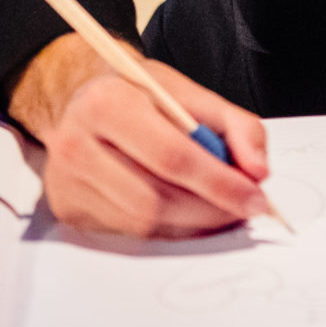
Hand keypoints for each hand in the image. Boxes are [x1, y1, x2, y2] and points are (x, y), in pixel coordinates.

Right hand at [3, 34, 273, 237]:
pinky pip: (128, 233)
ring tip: (218, 209)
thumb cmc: (140, 95)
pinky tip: (184, 212)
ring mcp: (67, 181)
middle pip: (156, 200)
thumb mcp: (192, 93)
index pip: (172, 157)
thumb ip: (238, 127)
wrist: (82, 98)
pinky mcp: (67, 208)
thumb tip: (258, 172)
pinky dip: (166, 228)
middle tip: (244, 208)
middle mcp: (77, 144)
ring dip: (191, 223)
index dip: (220, 183)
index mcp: (108, 103)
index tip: (255, 197)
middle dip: (209, 210)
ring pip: (143, 224)